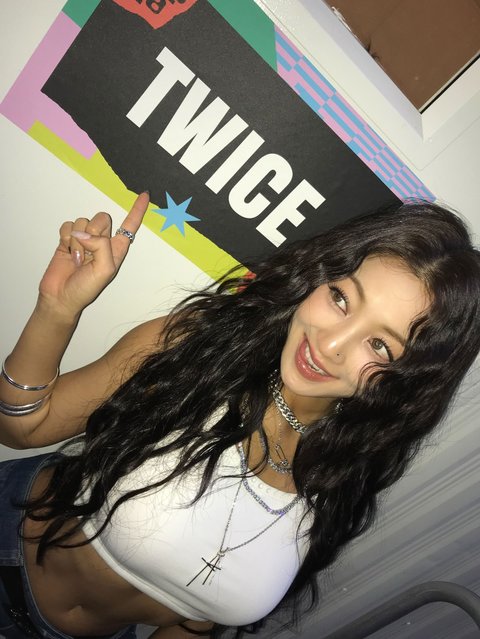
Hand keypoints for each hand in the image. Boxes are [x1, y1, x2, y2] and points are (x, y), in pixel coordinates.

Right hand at [38, 192, 149, 317]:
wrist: (61, 296)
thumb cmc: (85, 288)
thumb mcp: (104, 271)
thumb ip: (101, 248)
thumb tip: (85, 233)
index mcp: (116, 249)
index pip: (130, 225)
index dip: (137, 210)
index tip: (144, 195)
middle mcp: (102, 241)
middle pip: (102, 218)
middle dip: (93, 233)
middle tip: (88, 253)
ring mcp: (84, 239)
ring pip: (83, 221)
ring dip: (77, 241)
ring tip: (78, 259)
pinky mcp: (68, 239)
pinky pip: (67, 225)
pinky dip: (66, 237)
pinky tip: (67, 252)